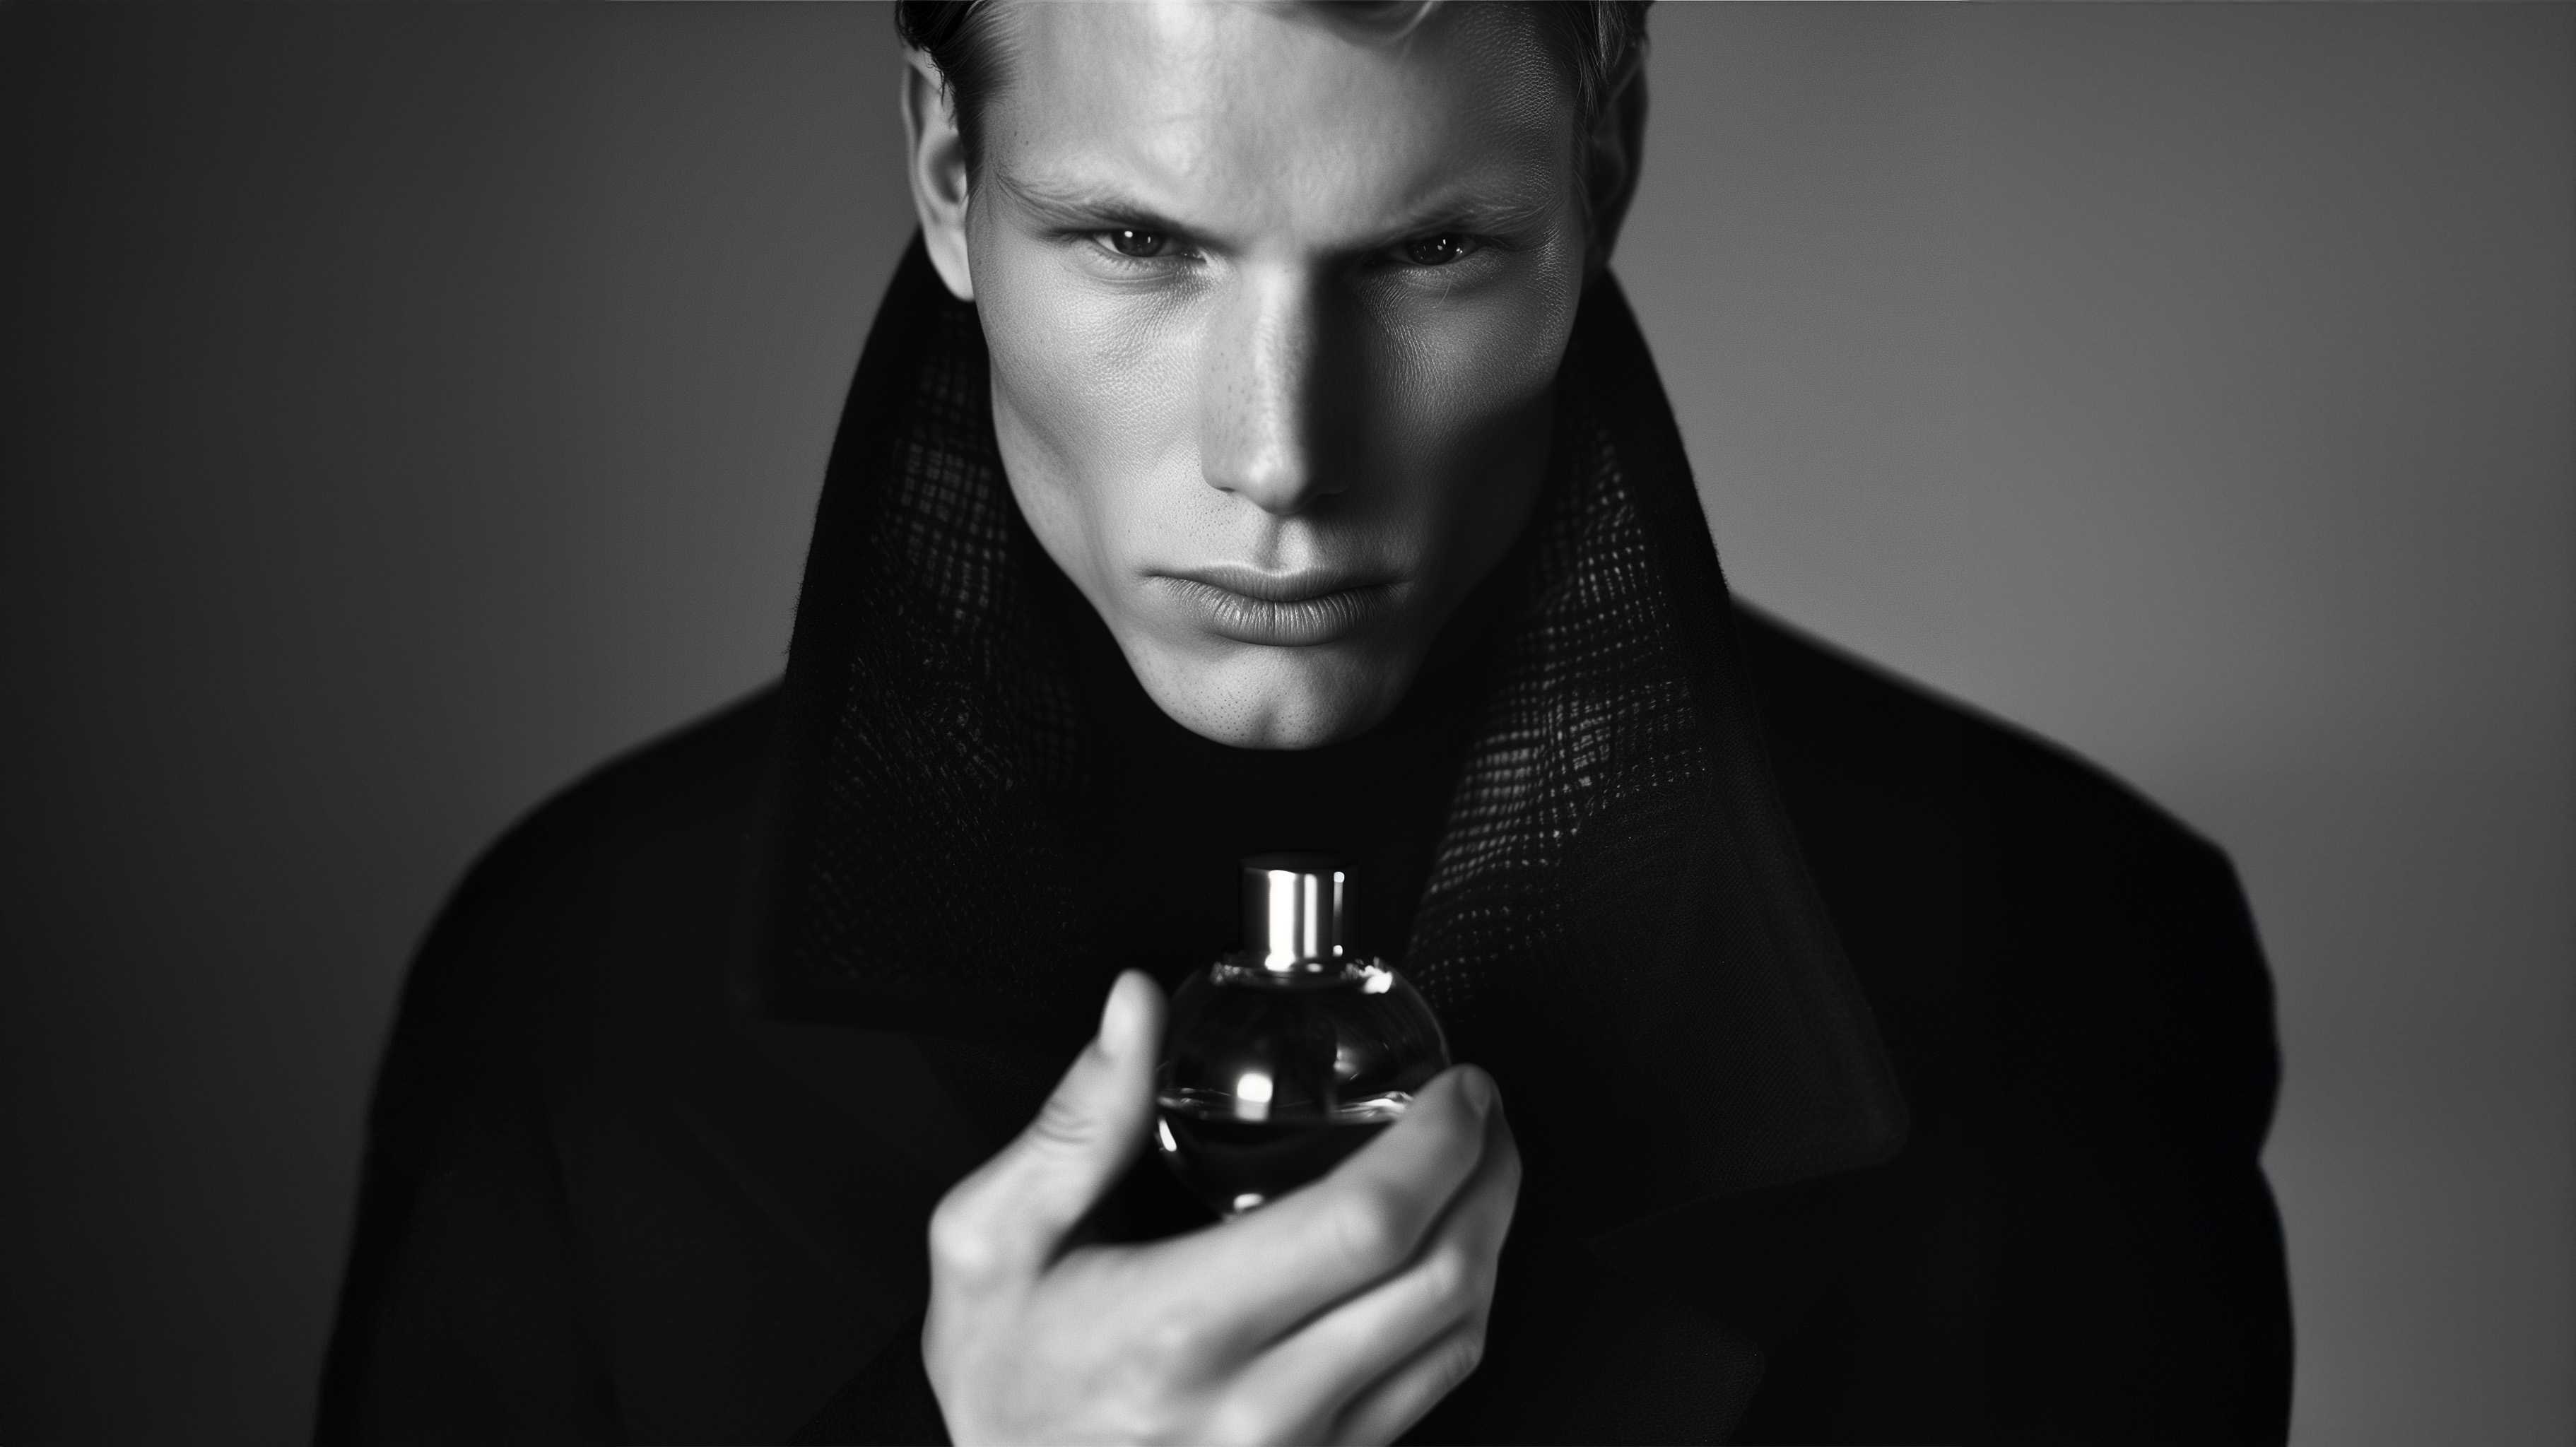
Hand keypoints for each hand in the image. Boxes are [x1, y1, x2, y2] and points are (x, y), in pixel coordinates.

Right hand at [922, 970, 1520, 1446]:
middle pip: (1443, 1279)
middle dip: (1490, 1174)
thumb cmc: (1004, 1382)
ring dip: (1491, 1238)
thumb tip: (1134, 1009)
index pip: (1367, 1224)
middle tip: (1481, 1110)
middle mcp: (1261, 1406)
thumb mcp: (990, 1240)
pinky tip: (1445, 1253)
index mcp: (1183, 1327)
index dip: (1440, 1143)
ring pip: (1458, 1339)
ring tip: (1481, 1166)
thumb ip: (1076, 1120)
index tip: (1456, 1090)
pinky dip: (1460, 1309)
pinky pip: (1432, 1388)